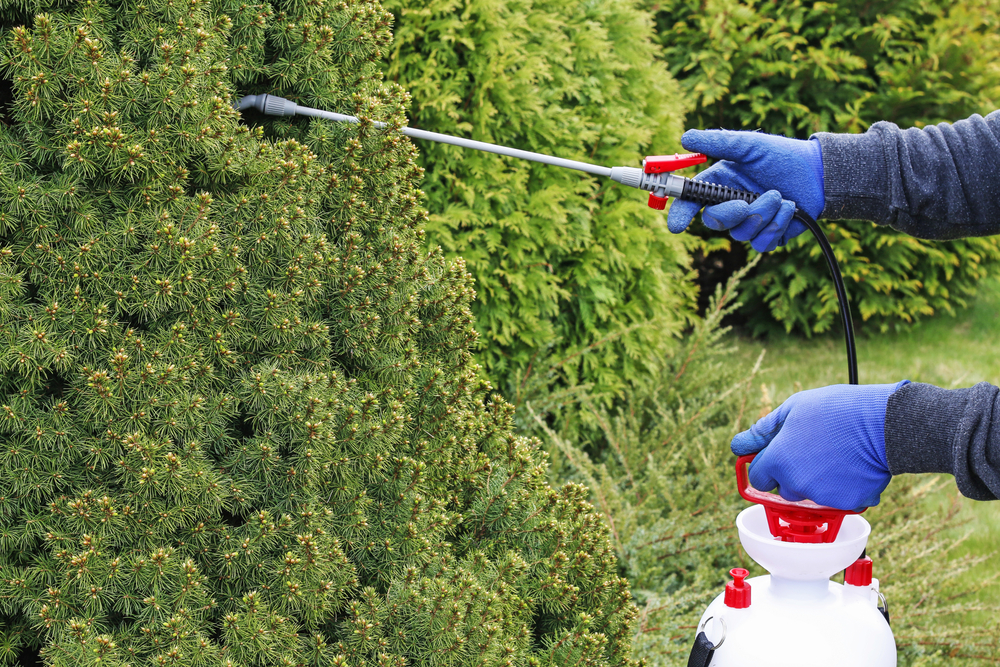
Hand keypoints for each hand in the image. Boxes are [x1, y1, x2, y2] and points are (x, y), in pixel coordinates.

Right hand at [667, 130, 825, 251]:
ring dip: (763, 214)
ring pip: (741, 234)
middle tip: (745, 202)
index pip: (692, 203)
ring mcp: (749, 224)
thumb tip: (686, 136)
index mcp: (720, 184)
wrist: (820, 173)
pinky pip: (762, 244)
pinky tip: (790, 209)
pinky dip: (777, 225)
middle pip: (713, 222)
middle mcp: (731, 206)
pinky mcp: (768, 236)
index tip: (677, 225)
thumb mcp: (749, 145)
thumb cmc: (783, 156)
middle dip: (729, 214)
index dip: (680, 215)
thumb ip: (717, 142)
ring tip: (781, 196)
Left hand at [731, 382, 909, 509]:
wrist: (884, 423)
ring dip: (817, 482)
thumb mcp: (792, 409)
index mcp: (779, 461)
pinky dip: (843, 487)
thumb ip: (762, 431)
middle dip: (792, 475)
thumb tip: (738, 446)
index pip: (759, 478)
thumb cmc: (836, 410)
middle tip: (812, 451)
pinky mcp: (849, 503)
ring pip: (811, 495)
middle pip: (785, 490)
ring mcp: (823, 497)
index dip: (768, 466)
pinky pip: (839, 499)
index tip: (778, 456)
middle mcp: (797, 484)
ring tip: (835, 454)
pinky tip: (852, 465)